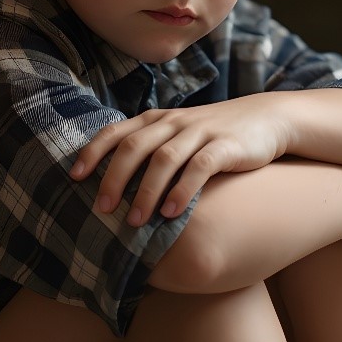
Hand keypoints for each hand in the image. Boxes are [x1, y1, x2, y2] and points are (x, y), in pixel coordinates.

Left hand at [70, 94, 292, 226]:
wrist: (267, 119)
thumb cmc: (213, 136)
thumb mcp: (178, 136)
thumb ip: (150, 151)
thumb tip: (112, 187)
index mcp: (157, 120)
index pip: (116, 131)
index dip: (93, 153)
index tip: (75, 178)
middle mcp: (173, 123)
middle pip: (135, 146)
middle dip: (114, 178)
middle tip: (102, 209)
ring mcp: (200, 132)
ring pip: (165, 159)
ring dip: (146, 191)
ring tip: (135, 222)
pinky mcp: (225, 146)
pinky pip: (200, 167)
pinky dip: (183, 190)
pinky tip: (172, 213)